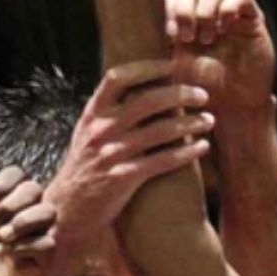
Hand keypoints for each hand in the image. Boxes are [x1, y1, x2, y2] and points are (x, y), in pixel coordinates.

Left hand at [0, 167, 60, 275]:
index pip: (16, 177)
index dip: (9, 181)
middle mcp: (16, 217)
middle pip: (35, 189)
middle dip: (18, 200)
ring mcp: (30, 238)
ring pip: (49, 212)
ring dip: (27, 219)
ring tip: (2, 236)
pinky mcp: (39, 261)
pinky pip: (48, 242)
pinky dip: (28, 245)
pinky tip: (6, 254)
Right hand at [47, 60, 214, 248]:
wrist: (67, 209)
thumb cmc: (84, 167)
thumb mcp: (87, 133)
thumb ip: (109, 111)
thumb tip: (141, 86)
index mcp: (92, 113)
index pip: (118, 77)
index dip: (148, 67)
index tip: (174, 66)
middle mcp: (101, 130)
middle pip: (147, 101)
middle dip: (180, 94)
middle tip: (203, 95)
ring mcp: (111, 153)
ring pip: (160, 131)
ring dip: (190, 123)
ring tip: (209, 120)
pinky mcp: (123, 178)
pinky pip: (163, 160)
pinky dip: (187, 152)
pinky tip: (203, 147)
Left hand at [165, 0, 276, 110]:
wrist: (232, 107)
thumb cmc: (200, 90)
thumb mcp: (173, 63)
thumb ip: (161, 38)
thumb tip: (140, 13)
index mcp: (184, 19)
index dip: (169, 5)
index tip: (170, 35)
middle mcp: (206, 11)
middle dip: (184, 8)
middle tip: (187, 37)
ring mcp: (230, 13)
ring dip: (205, 10)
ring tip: (206, 39)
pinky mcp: (252, 18)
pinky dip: (229, 8)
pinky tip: (224, 29)